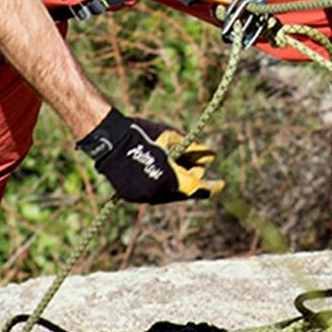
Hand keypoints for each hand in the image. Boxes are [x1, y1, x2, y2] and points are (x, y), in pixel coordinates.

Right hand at [76, 108, 224, 203]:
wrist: (110, 139)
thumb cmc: (143, 134)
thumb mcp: (172, 137)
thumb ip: (193, 150)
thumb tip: (211, 155)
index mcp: (170, 180)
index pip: (196, 187)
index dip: (211, 187)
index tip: (220, 185)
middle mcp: (157, 194)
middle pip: (183, 192)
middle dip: (191, 178)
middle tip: (194, 163)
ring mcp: (143, 197)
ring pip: (167, 194)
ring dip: (176, 182)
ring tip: (175, 162)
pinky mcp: (131, 196)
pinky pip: (152, 193)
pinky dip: (161, 183)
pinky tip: (160, 168)